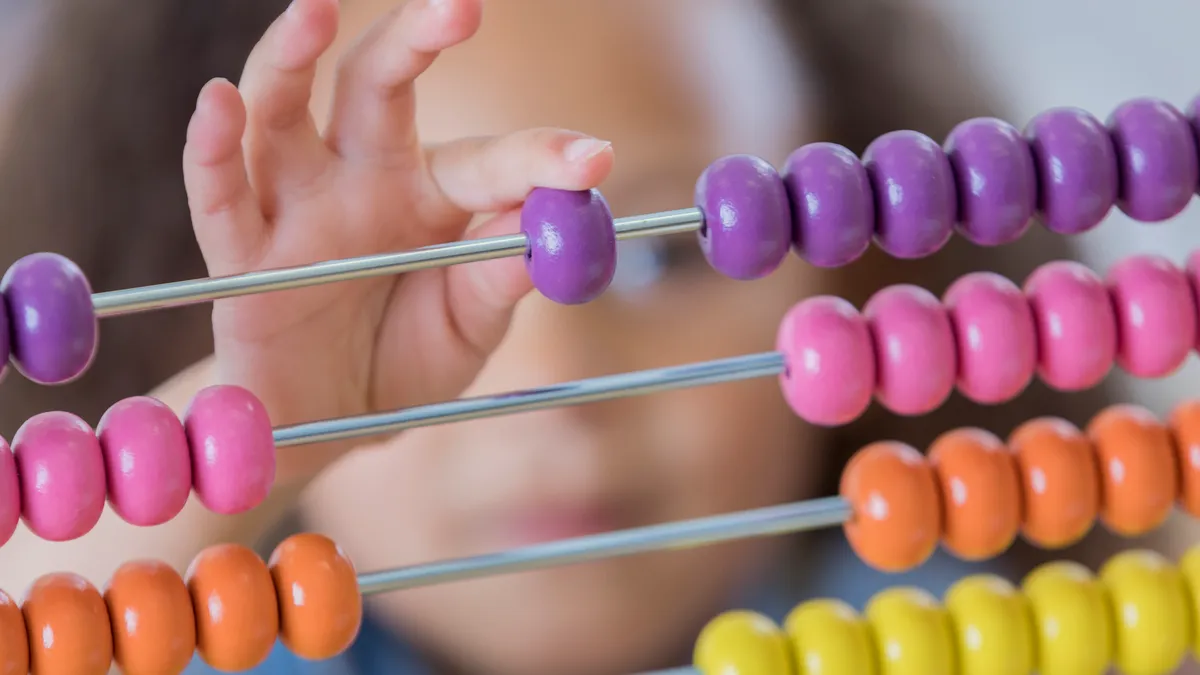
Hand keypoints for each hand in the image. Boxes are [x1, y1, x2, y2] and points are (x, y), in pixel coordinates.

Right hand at [181, 0, 613, 474]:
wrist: (338, 422)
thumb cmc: (411, 359)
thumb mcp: (470, 329)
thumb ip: (496, 282)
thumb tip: (541, 234)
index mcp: (433, 197)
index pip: (485, 162)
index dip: (538, 159)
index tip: (593, 159)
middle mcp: (362, 182)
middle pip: (376, 89)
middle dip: (412, 42)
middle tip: (458, 5)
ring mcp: (298, 210)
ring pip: (283, 116)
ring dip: (292, 60)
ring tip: (316, 11)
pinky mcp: (241, 255)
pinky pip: (222, 195)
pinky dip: (213, 149)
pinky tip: (220, 102)